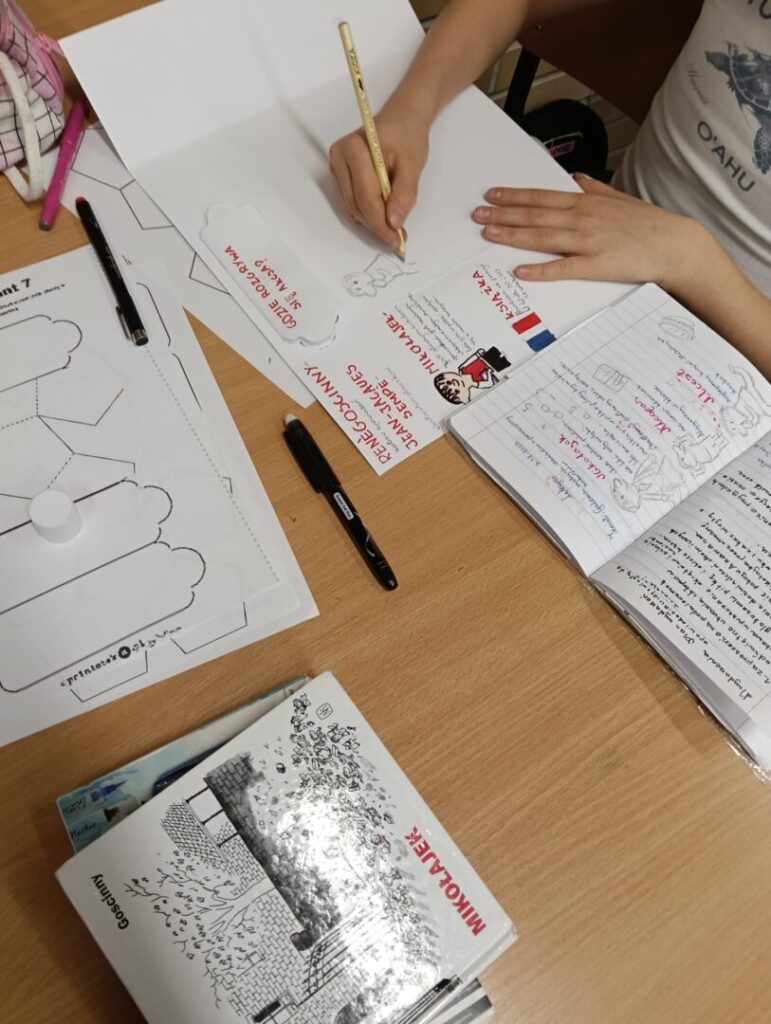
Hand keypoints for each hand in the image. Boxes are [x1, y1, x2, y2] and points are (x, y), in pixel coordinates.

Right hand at [329, 103, 428, 250]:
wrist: (402, 120)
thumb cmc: (407, 136)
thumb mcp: (413, 163)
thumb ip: (404, 193)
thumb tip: (394, 222)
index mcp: (353, 149)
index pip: (366, 196)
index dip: (381, 222)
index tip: (397, 239)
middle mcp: (339, 158)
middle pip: (357, 205)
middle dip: (378, 225)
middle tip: (399, 239)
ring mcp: (337, 168)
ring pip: (354, 208)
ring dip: (374, 222)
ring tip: (395, 226)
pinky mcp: (341, 177)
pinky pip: (354, 204)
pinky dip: (370, 214)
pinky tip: (385, 215)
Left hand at [471, 175, 712, 294]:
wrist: (674, 244)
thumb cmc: (648, 224)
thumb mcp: (620, 199)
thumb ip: (596, 189)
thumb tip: (578, 180)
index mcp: (586, 202)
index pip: (542, 197)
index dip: (514, 196)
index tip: (491, 195)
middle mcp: (583, 219)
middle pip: (535, 215)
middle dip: (503, 214)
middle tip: (477, 215)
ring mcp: (588, 241)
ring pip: (543, 237)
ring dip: (514, 236)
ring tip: (489, 235)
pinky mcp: (597, 265)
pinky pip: (564, 268)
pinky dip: (542, 269)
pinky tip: (522, 270)